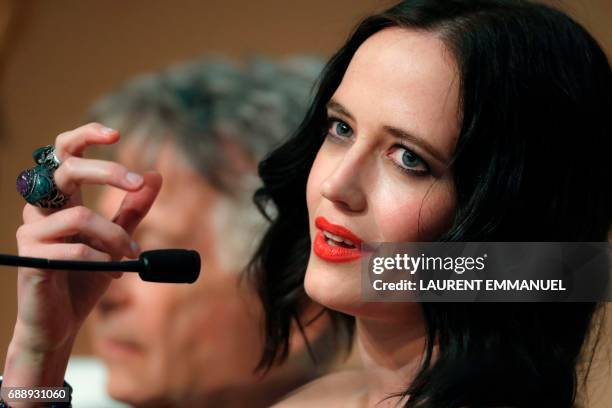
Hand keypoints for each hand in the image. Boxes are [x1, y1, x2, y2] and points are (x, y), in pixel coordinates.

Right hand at [3, 123, 161, 389]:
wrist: (62, 323)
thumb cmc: (86, 278)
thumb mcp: (118, 240)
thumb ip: (133, 209)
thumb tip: (155, 175)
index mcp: (61, 200)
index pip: (63, 153)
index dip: (84, 136)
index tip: (116, 133)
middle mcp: (41, 209)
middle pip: (65, 169)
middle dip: (106, 171)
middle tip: (136, 183)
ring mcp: (31, 232)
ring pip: (80, 216)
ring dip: (114, 236)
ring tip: (129, 256)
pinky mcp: (29, 257)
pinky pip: (72, 248)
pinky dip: (99, 259)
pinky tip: (107, 272)